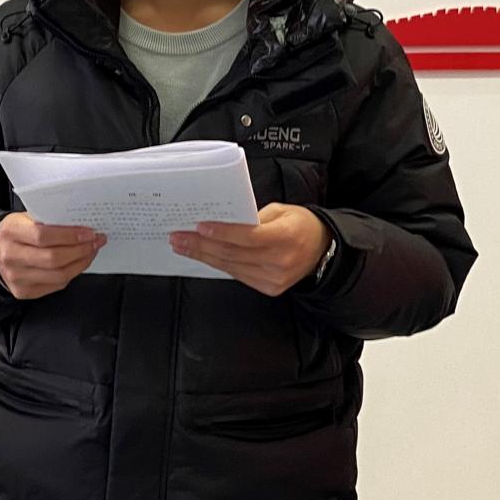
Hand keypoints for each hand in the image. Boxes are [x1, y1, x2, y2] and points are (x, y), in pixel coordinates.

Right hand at [0, 212, 104, 299]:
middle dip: (81, 250)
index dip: (70, 236)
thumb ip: (49, 221)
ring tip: (91, 251)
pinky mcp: (24, 292)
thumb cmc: (15, 233)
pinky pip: (56, 285)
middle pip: (53, 258)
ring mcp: (17, 278)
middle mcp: (11, 257)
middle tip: (96, 241)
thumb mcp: (25, 218)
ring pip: (58, 275)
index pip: (43, 236)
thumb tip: (81, 226)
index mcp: (11, 233)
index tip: (89, 233)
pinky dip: (72, 273)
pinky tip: (79, 263)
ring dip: (81, 263)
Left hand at [170, 204, 329, 296]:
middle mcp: (280, 261)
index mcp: (286, 237)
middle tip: (178, 237)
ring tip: (183, 246)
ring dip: (204, 256)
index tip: (199, 227)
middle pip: (234, 254)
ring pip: (231, 267)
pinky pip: (238, 275)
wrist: (321, 250)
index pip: (249, 237)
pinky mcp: (269, 288)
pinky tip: (203, 256)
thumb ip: (254, 217)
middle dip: (202, 245)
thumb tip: (222, 221)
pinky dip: (219, 264)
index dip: (223, 232)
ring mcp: (274, 279)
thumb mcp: (282, 210)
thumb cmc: (300, 225)